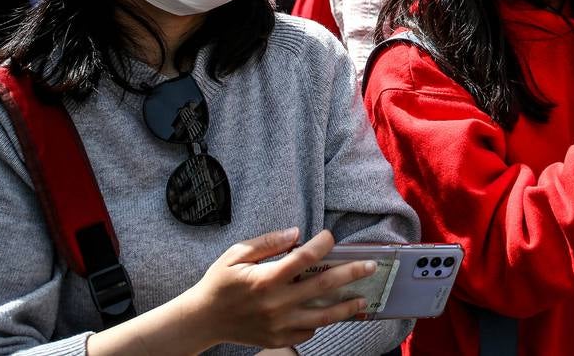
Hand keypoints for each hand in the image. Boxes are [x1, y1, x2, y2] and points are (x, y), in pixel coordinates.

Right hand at [186, 228, 376, 349]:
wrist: (203, 320)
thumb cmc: (219, 283)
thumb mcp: (237, 254)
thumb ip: (268, 242)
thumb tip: (297, 232)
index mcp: (265, 279)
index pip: (303, 258)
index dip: (322, 244)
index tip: (331, 236)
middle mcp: (276, 304)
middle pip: (322, 287)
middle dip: (351, 274)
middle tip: (370, 266)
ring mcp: (278, 325)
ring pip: (322, 317)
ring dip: (347, 307)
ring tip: (363, 299)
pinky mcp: (277, 339)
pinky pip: (308, 333)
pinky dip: (321, 324)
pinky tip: (330, 315)